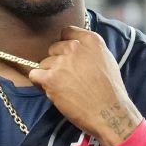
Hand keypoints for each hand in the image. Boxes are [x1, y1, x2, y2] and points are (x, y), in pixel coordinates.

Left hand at [28, 26, 141, 145]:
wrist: (109, 113)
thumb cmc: (110, 91)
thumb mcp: (106, 60)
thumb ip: (89, 49)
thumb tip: (73, 45)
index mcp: (91, 40)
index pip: (66, 32)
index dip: (65, 46)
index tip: (69, 57)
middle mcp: (75, 47)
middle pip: (53, 48)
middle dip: (58, 62)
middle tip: (68, 78)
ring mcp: (61, 63)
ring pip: (44, 64)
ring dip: (50, 75)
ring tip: (64, 88)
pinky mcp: (51, 79)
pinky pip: (34, 75)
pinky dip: (39, 83)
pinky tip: (52, 91)